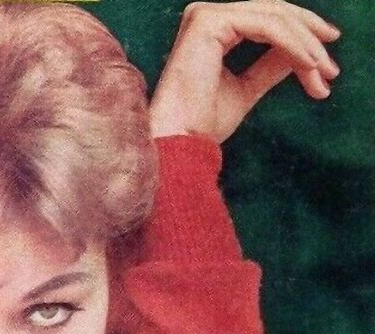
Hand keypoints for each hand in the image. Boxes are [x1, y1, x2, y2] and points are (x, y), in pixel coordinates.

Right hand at [149, 0, 341, 142]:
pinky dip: (293, 44)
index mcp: (211, 32)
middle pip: (274, 14)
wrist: (180, 141)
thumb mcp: (246, 89)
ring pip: (275, 18)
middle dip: (309, 39)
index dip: (301, 38)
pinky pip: (266, 26)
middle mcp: (205, 18)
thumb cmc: (202, 124)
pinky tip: (308, 64)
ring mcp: (205, 17)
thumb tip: (300, 54)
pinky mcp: (208, 22)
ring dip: (306, 45)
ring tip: (323, 72)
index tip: (325, 63)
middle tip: (331, 69)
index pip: (266, 22)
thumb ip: (269, 67)